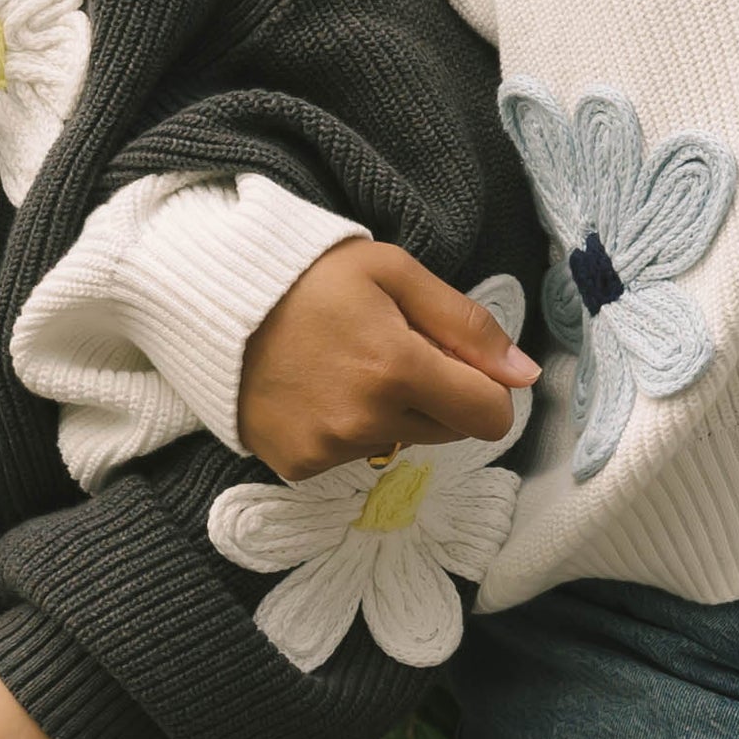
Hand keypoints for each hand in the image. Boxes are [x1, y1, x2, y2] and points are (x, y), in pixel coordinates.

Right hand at [236, 236, 538, 477]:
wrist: (213, 298)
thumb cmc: (310, 275)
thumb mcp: (396, 273)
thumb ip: (466, 326)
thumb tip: (525, 375)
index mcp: (398, 369)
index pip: (489, 415)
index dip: (486, 388)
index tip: (457, 361)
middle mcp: (365, 420)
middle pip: (448, 430)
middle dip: (437, 395)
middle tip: (389, 349)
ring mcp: (327, 449)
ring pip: (399, 442)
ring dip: (390, 412)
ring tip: (345, 365)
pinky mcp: (296, 466)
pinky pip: (351, 456)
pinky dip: (345, 429)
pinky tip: (317, 389)